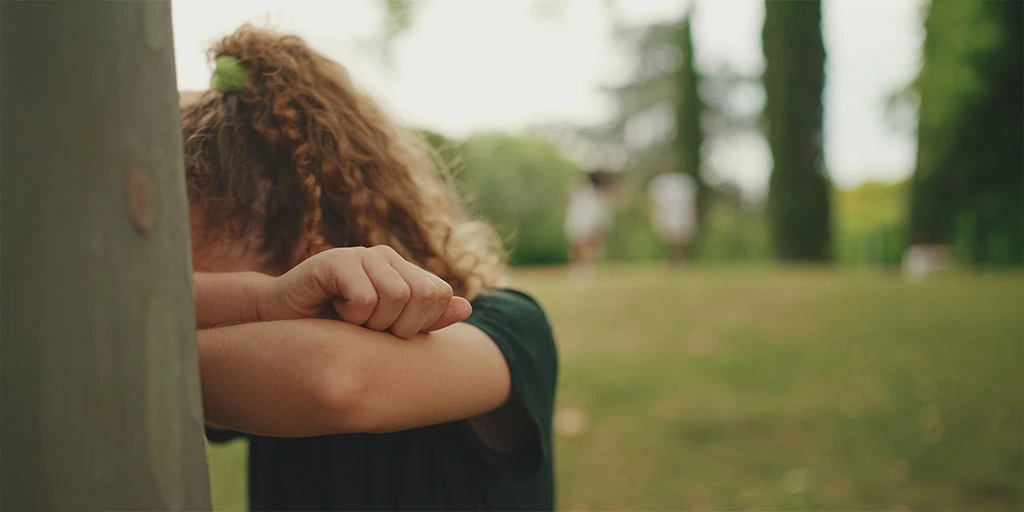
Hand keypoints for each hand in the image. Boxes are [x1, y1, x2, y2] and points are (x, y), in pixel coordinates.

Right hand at [257, 246, 471, 337]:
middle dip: (399, 326)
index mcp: (403, 271)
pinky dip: (351, 316)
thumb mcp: (387, 331)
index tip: (391, 332)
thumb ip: (427, 320)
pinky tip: (334, 309)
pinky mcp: (334, 261)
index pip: (439, 294)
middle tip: (369, 328)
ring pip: (396, 297)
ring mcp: (360, 256)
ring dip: (372, 322)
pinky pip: (364, 298)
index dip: (421, 324)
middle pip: (422, 294)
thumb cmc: (335, 330)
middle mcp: (386, 257)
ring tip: (351, 319)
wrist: (282, 324)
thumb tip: (467, 307)